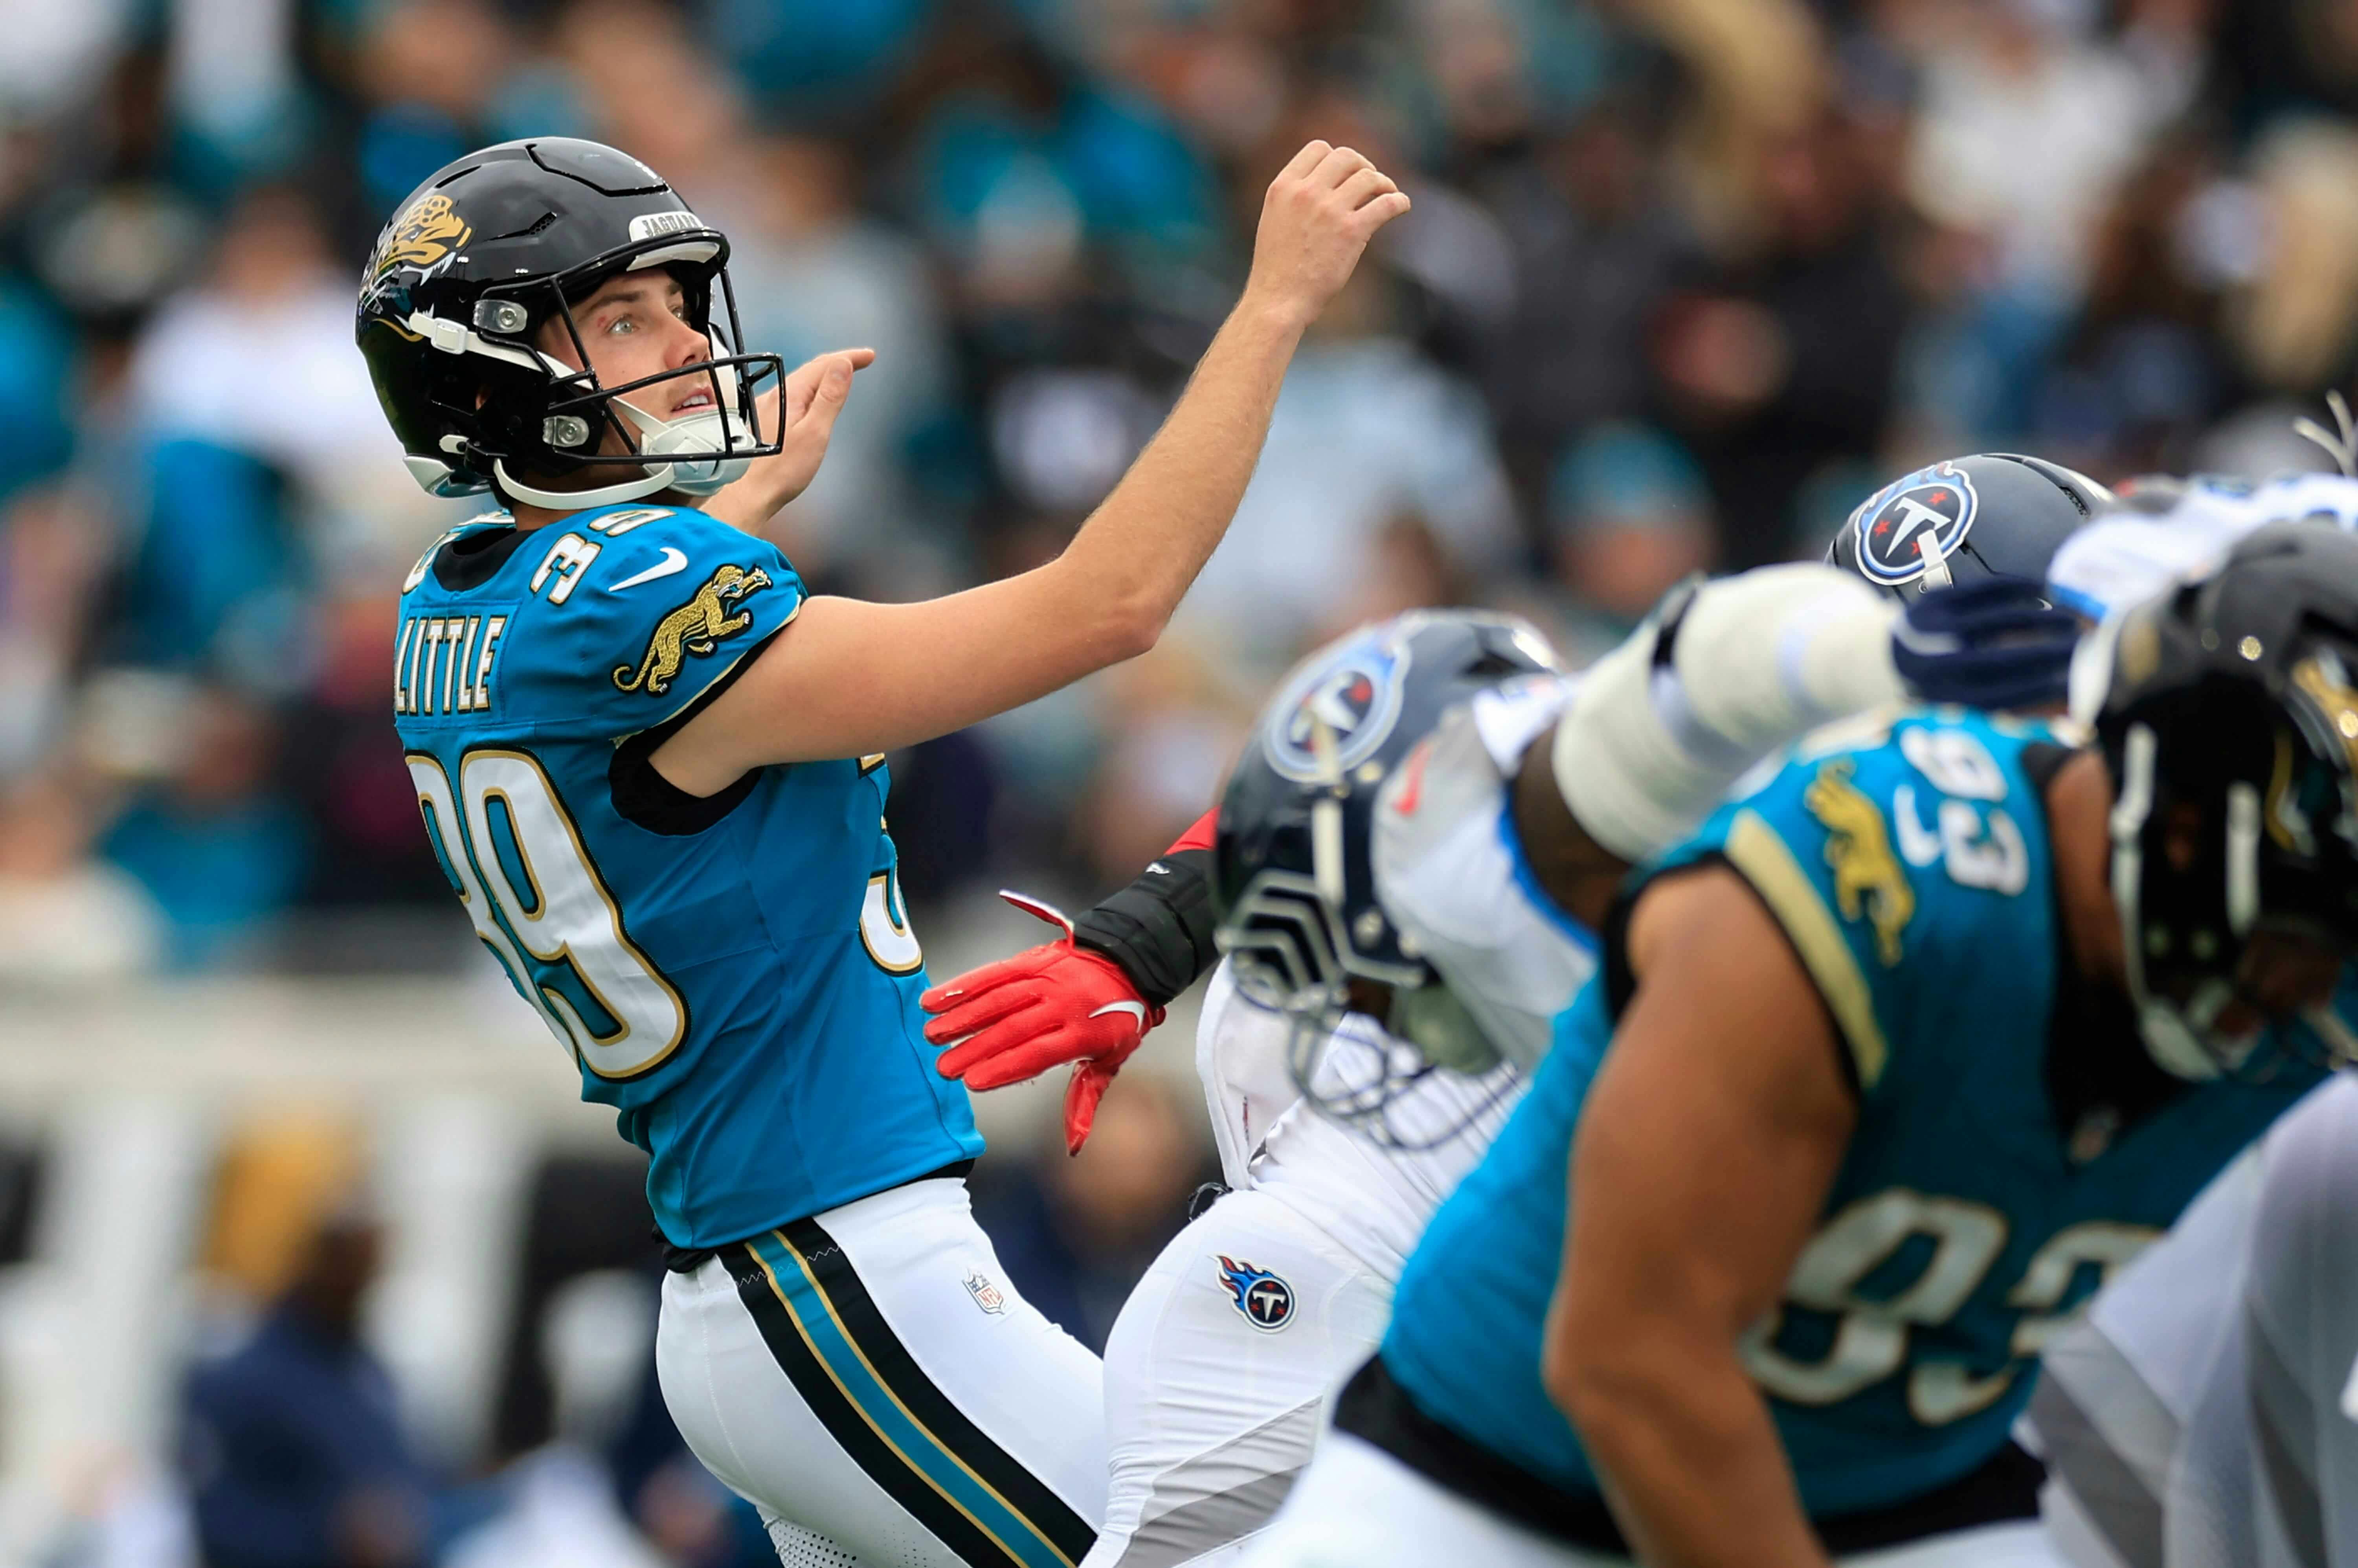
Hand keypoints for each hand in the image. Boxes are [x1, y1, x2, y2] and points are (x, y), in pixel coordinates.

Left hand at [702, 347, 874, 531]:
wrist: (750, 494)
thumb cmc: (781, 471)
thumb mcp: (815, 432)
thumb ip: (830, 397)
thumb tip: (843, 366)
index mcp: (790, 394)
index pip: (824, 365)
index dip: (849, 358)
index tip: (869, 356)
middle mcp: (776, 396)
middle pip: (813, 370)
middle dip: (839, 362)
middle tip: (863, 361)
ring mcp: (769, 408)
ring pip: (803, 383)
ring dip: (826, 375)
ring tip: (844, 375)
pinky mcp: (767, 421)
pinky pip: (795, 396)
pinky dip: (813, 390)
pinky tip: (817, 399)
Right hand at [923, 891, 1163, 1153]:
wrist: (1129, 964)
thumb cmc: (1116, 1021)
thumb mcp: (1109, 1061)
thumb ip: (1084, 1100)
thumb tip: (1073, 1146)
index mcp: (1083, 1034)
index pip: (1038, 1053)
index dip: (1005, 1067)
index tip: (973, 1083)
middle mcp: (1064, 1004)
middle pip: (1013, 1028)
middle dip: (975, 1048)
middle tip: (943, 1068)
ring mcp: (1047, 979)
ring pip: (999, 999)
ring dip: (963, 1016)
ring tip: (933, 1035)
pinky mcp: (1032, 960)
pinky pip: (995, 973)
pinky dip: (965, 986)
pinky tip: (937, 999)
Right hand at [1242, 141, 1410, 331]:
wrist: (1278, 300)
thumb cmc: (1277, 268)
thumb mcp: (1275, 219)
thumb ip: (1296, 197)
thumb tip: (1328, 184)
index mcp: (1284, 186)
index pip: (1319, 149)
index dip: (1338, 158)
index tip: (1347, 174)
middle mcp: (1306, 192)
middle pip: (1347, 157)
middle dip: (1363, 167)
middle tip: (1370, 185)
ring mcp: (1329, 210)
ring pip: (1369, 177)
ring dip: (1384, 183)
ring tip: (1387, 196)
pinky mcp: (1351, 231)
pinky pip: (1387, 203)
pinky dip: (1400, 202)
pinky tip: (1402, 206)